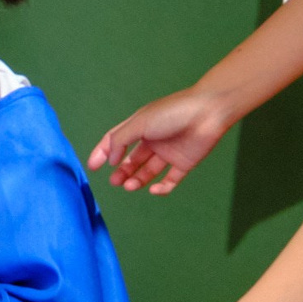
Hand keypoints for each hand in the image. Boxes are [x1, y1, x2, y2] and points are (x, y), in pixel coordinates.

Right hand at [87, 87, 235, 194]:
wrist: (209, 112)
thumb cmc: (173, 112)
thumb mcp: (140, 123)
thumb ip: (120, 140)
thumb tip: (111, 159)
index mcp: (141, 125)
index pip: (116, 140)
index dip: (103, 153)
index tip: (93, 167)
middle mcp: (154, 139)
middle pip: (132, 160)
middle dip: (121, 172)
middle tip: (115, 182)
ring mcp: (169, 152)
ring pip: (148, 171)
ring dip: (137, 180)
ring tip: (130, 186)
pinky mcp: (184, 163)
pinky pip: (170, 180)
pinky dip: (162, 188)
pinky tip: (154, 190)